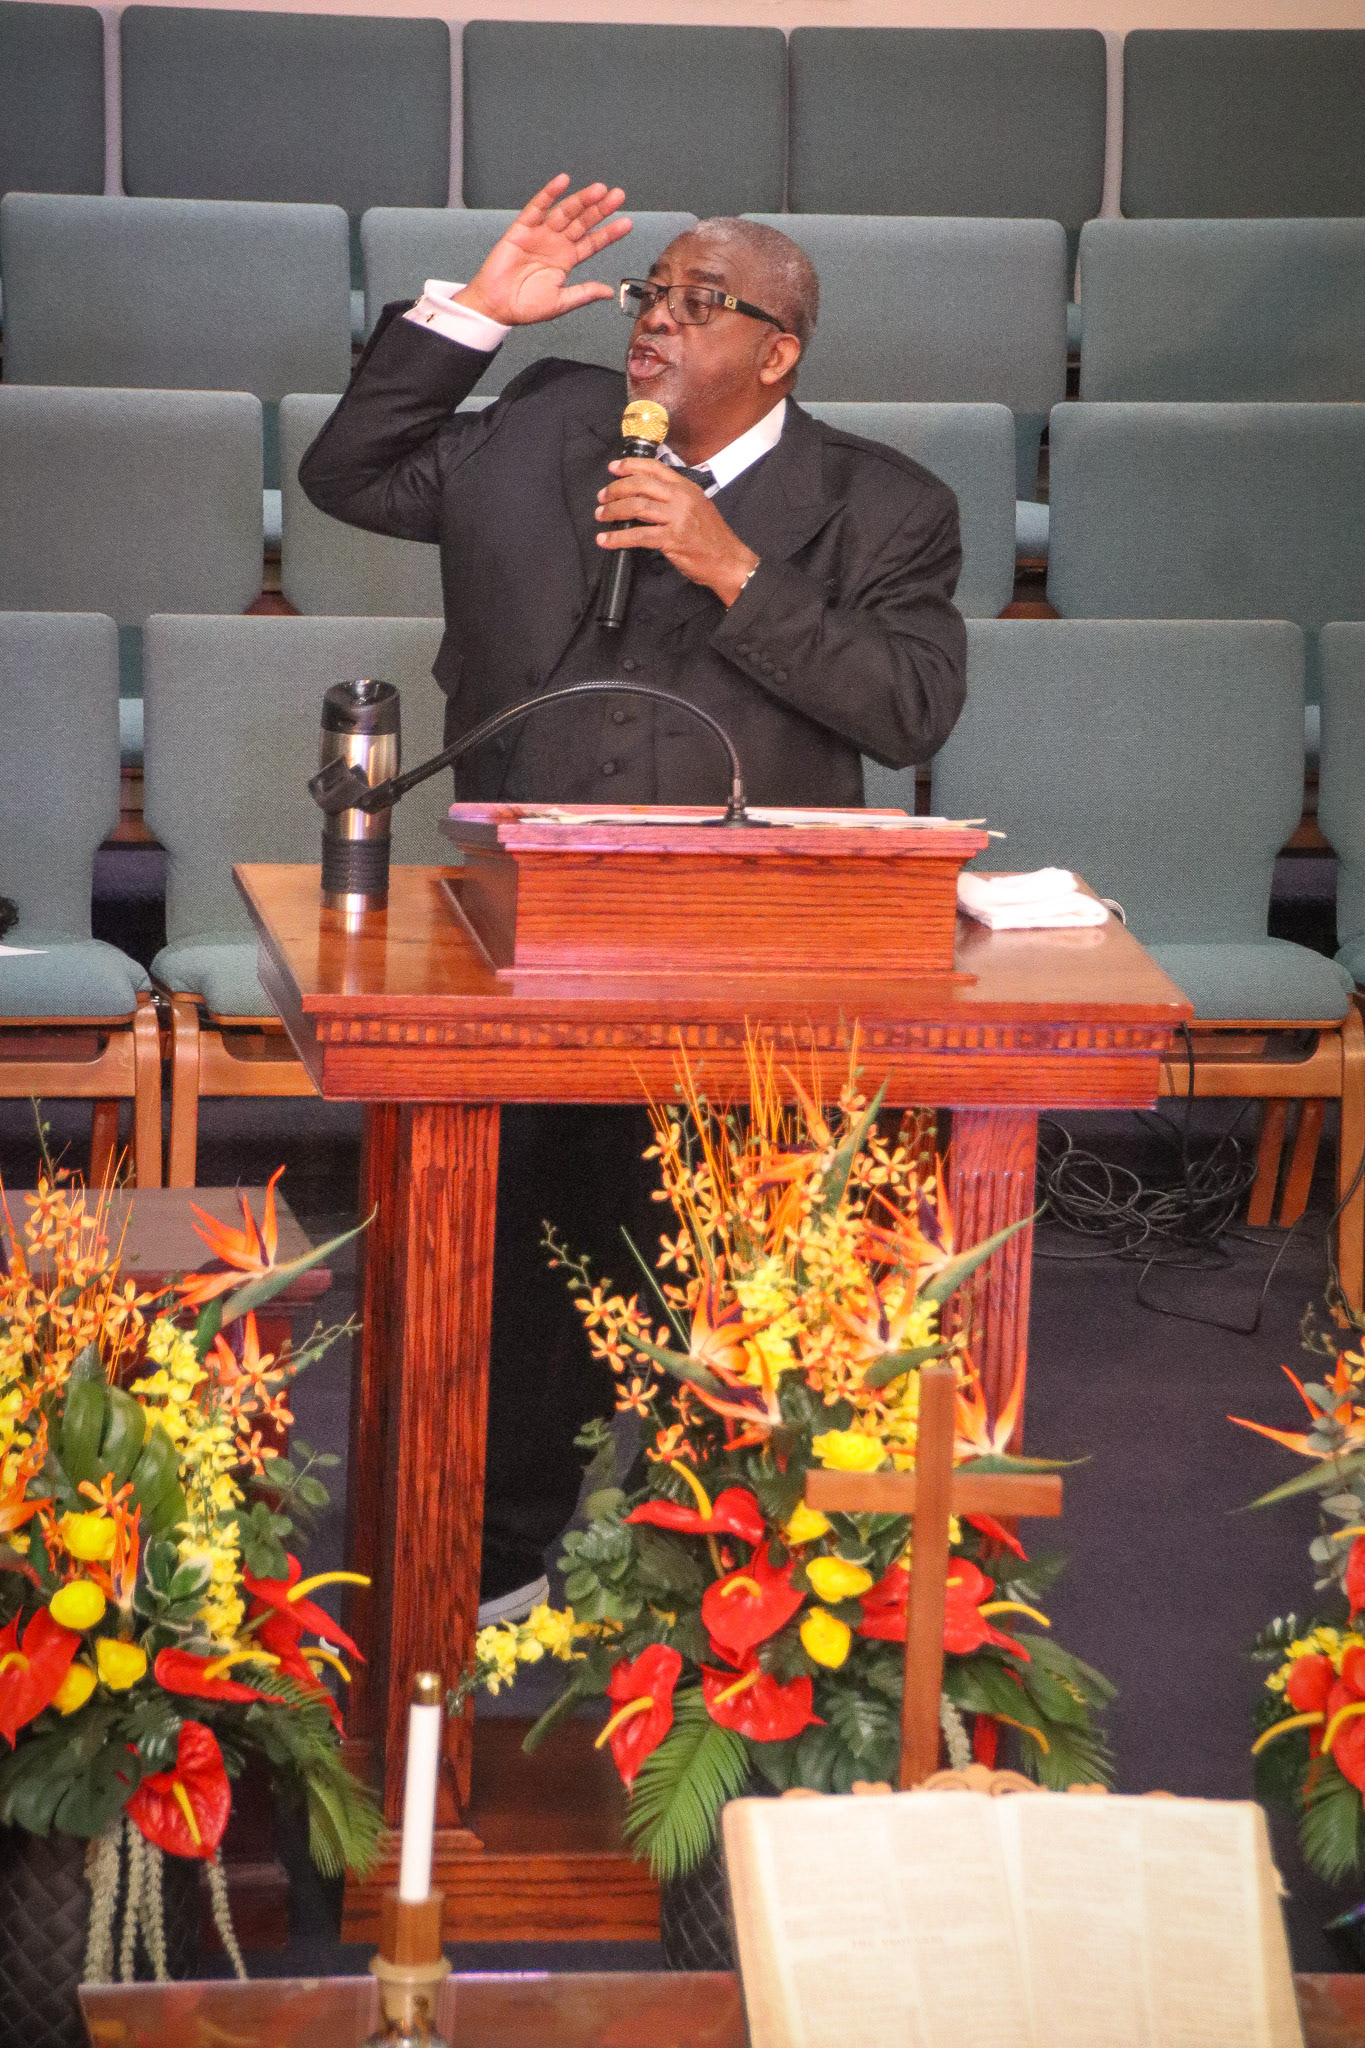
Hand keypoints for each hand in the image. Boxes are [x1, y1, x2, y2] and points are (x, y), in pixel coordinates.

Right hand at [458, 174, 631, 326]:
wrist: (496, 307)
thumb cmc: (525, 307)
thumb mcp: (561, 303)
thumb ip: (584, 294)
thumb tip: (608, 292)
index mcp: (567, 260)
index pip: (592, 242)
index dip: (609, 233)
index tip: (627, 223)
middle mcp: (556, 243)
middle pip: (582, 222)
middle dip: (600, 209)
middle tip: (619, 196)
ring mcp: (540, 234)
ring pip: (565, 212)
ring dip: (581, 200)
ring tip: (599, 190)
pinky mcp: (522, 229)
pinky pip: (537, 207)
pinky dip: (549, 194)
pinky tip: (563, 181)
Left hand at [596, 461, 759, 605]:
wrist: (728, 560)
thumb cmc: (712, 537)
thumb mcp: (697, 506)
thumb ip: (674, 497)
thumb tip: (645, 496)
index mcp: (686, 487)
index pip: (655, 467)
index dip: (630, 465)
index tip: (613, 468)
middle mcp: (681, 498)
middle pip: (641, 485)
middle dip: (616, 489)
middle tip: (602, 497)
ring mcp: (677, 517)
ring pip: (636, 507)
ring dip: (613, 511)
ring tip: (601, 515)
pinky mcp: (672, 539)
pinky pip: (638, 535)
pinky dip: (618, 538)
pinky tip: (605, 540)